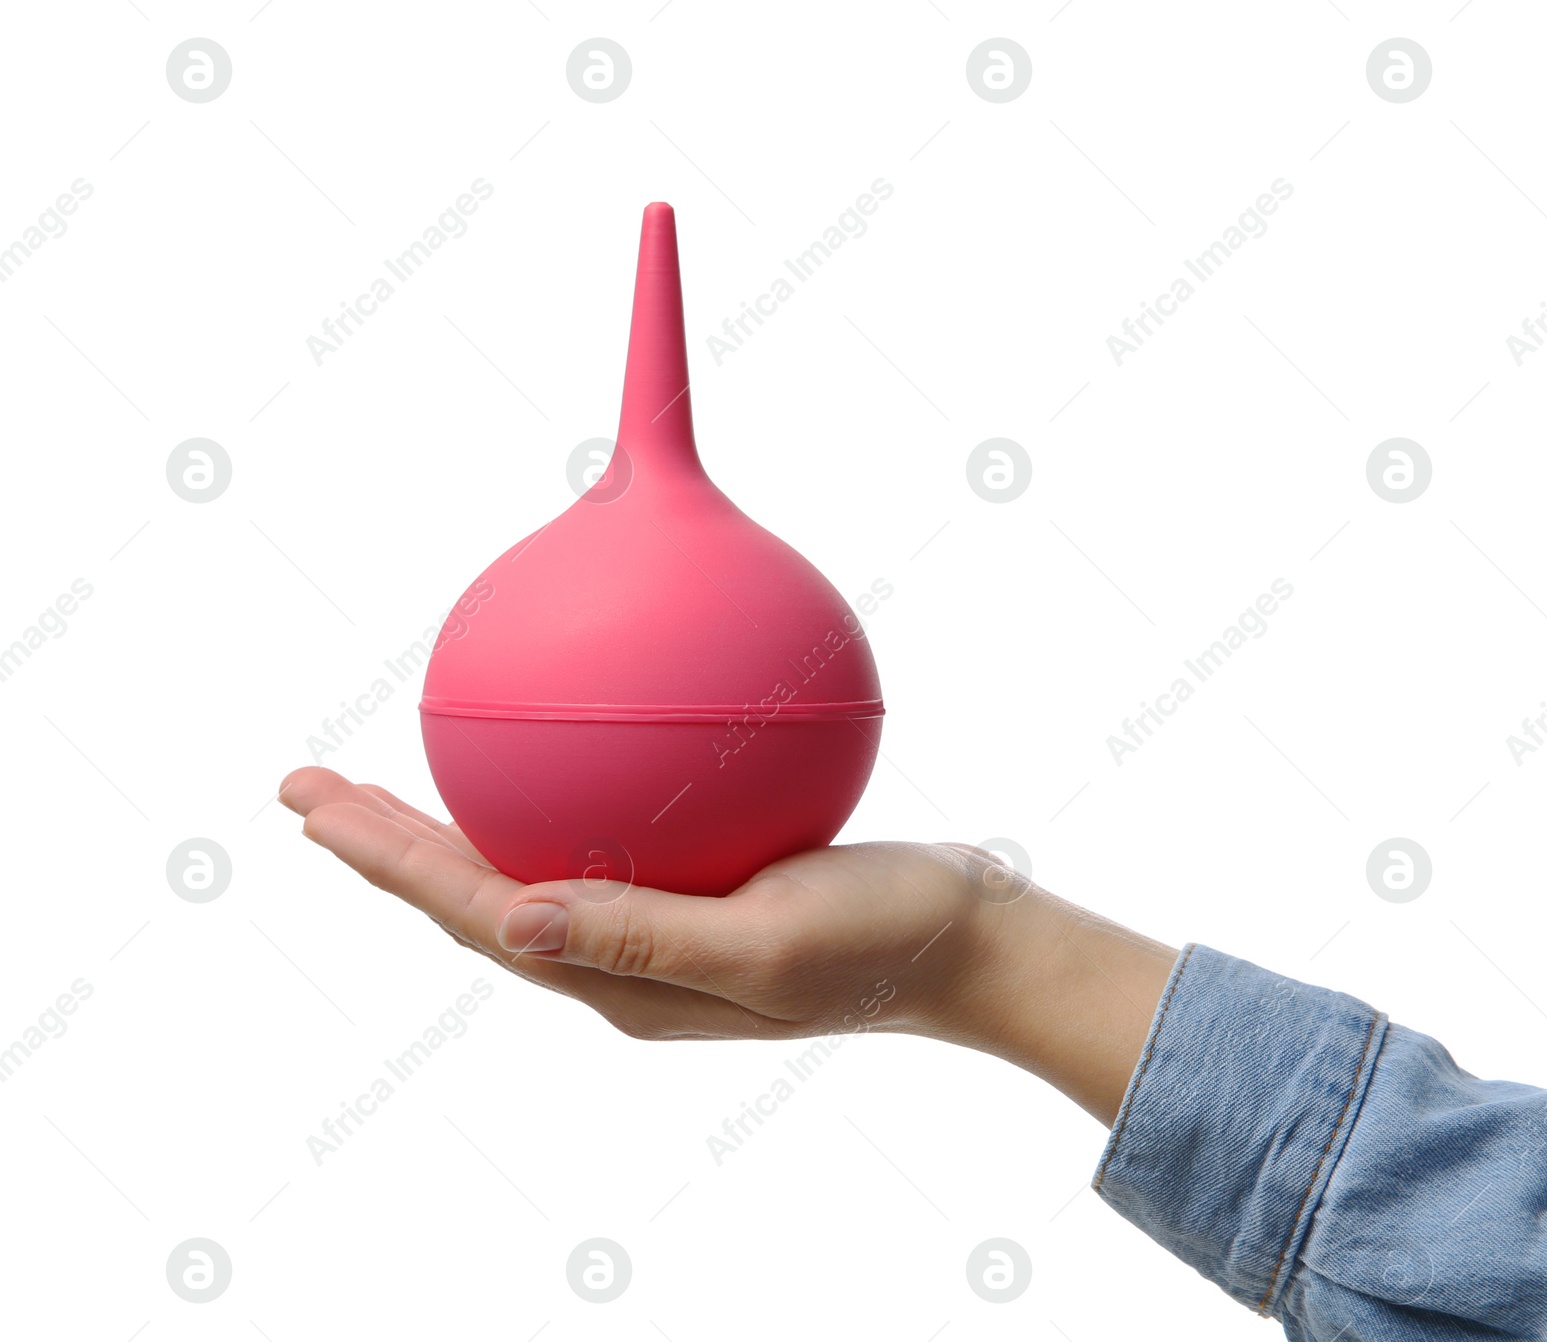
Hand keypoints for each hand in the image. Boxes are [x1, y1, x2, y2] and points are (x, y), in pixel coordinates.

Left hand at [278, 766, 1177, 1124]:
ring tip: (378, 783)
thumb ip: (643, 935)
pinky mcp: (694, 892)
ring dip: (442, 829)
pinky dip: (542, 798)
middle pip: (474, 894)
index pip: (475, 915)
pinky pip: (593, 842)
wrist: (964, 942)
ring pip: (521, 870)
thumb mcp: (768, 945)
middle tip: (306, 786)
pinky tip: (546, 751)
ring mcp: (654, 927)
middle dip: (385, 845)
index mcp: (619, 979)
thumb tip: (511, 923)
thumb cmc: (882, 941)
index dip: (387, 861)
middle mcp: (618, 958)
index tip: (312, 805)